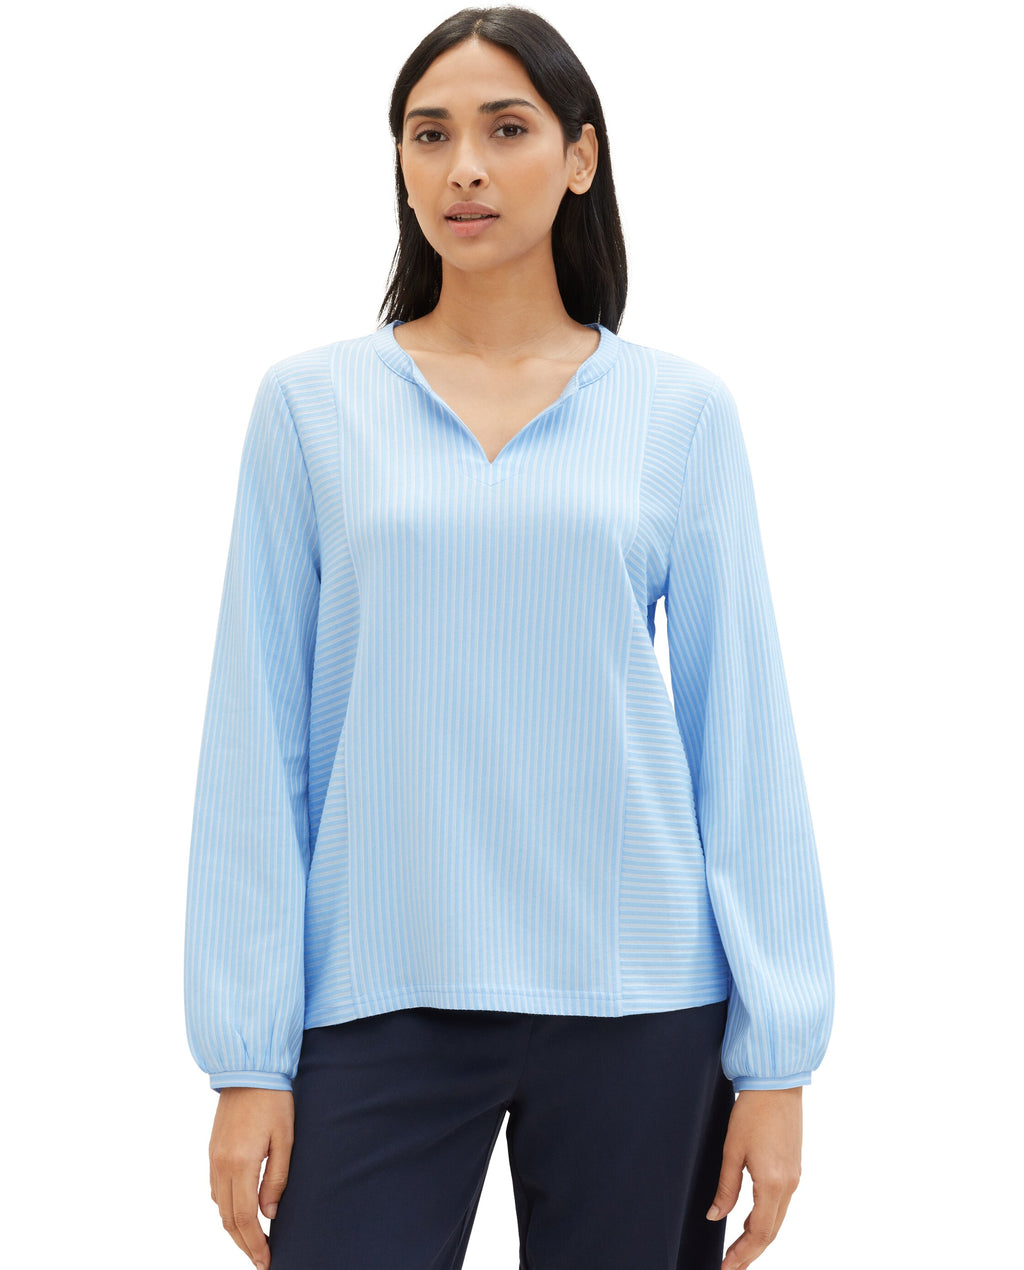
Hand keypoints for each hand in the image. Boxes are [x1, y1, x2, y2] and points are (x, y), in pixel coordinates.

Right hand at [209, 1087, 293, 1269]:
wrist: (249, 1070)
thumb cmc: (273, 1101)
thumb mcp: (285, 1139)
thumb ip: (277, 1179)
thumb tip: (270, 1214)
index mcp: (241, 1163)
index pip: (244, 1217)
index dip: (254, 1243)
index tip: (265, 1260)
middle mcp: (221, 1165)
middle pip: (228, 1218)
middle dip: (243, 1243)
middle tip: (260, 1259)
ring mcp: (213, 1158)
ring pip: (218, 1207)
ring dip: (233, 1228)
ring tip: (252, 1241)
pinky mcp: (212, 1151)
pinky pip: (214, 1190)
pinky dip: (225, 1208)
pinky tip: (239, 1212)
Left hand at [706, 1086, 802, 1269]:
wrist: (776, 1085)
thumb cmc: (753, 1111)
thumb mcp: (732, 1150)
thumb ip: (726, 1187)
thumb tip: (715, 1215)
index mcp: (773, 1183)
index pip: (760, 1232)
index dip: (743, 1253)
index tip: (727, 1267)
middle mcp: (789, 1185)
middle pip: (771, 1231)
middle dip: (751, 1252)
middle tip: (730, 1266)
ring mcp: (794, 1177)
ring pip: (777, 1219)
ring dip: (758, 1236)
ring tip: (737, 1249)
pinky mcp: (793, 1168)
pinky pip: (781, 1203)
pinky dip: (766, 1218)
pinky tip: (749, 1220)